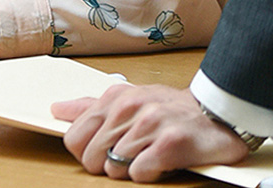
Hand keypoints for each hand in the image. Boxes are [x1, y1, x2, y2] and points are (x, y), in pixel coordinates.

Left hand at [53, 84, 247, 180]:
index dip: (85, 153)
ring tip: (149, 155)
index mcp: (115, 97)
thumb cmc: (169, 109)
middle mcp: (129, 108)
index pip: (74, 137)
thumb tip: (57, 110)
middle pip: (91, 158)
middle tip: (130, 156)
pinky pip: (140, 174)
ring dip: (132, 169)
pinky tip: (160, 163)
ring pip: (115, 168)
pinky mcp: (169, 144)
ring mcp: (149, 124)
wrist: (215, 113)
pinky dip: (149, 175)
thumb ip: (90, 107)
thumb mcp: (126, 99)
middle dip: (107, 165)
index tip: (102, 152)